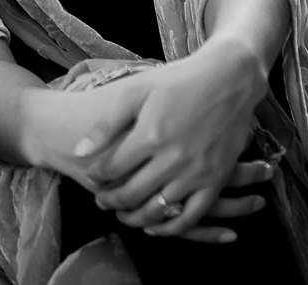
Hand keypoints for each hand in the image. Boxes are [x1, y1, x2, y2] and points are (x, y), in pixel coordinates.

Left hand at [40, 79, 271, 244]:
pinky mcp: (217, 180)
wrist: (228, 79)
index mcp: (149, 135)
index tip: (92, 178)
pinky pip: (193, 216)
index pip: (112, 169)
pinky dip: (172, 228)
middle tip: (101, 201)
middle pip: (132, 194)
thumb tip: (79, 151)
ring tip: (124, 215)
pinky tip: (157, 226)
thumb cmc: (178, 82)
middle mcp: (172, 159)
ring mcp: (197, 172)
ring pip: (159, 210)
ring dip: (136, 218)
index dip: (97, 178)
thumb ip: (107, 124)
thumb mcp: (137, 92)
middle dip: (111, 201)